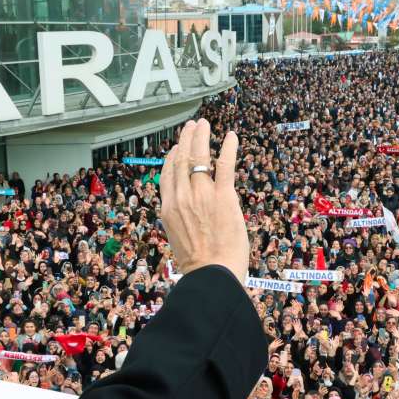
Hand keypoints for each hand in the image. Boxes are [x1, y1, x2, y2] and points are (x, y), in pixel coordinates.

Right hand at [160, 120, 247, 281]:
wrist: (211, 275)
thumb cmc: (197, 265)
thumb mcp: (177, 238)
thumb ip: (179, 220)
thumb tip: (184, 214)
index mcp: (168, 209)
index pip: (167, 174)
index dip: (172, 157)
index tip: (177, 147)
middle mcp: (182, 198)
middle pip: (181, 159)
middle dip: (187, 139)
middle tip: (191, 126)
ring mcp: (202, 195)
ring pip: (199, 156)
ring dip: (202, 136)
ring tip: (204, 124)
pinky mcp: (224, 197)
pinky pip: (225, 165)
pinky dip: (228, 147)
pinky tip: (231, 136)